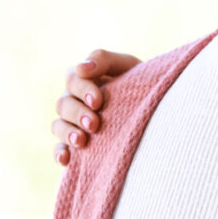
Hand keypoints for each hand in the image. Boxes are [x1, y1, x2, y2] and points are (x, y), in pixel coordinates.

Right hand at [52, 49, 141, 165]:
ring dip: (67, 132)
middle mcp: (76, 100)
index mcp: (85, 78)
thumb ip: (104, 60)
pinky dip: (60, 152)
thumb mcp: (128, 66)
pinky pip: (59, 148)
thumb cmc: (141, 83)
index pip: (72, 79)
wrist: (159, 110)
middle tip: (94, 124)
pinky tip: (66, 159)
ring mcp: (74, 123)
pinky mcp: (76, 144)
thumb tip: (82, 67)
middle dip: (77, 114)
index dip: (81, 89)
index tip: (97, 101)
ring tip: (82, 141)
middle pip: (63, 103)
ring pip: (58, 125)